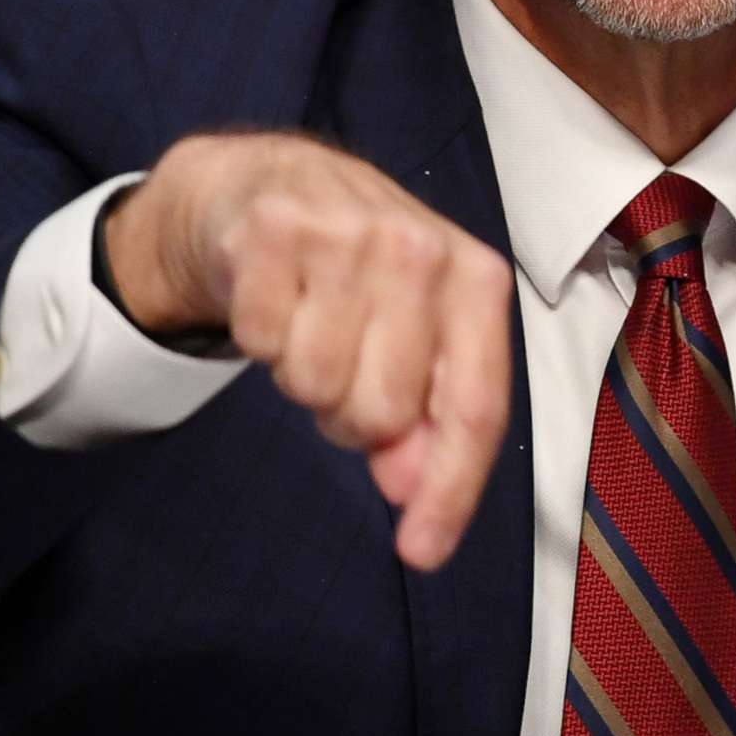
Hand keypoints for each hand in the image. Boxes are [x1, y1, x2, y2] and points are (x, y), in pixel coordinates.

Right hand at [105, 132, 514, 570]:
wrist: (266, 183)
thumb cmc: (358, 274)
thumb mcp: (413, 336)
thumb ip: (429, 417)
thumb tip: (411, 490)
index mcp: (476, 277)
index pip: (474, 407)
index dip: (449, 491)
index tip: (422, 553)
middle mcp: (420, 246)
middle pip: (384, 410)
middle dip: (353, 417)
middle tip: (343, 368)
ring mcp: (347, 231)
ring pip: (315, 382)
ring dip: (302, 376)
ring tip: (309, 326)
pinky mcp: (273, 227)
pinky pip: (260, 342)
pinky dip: (259, 337)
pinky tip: (273, 298)